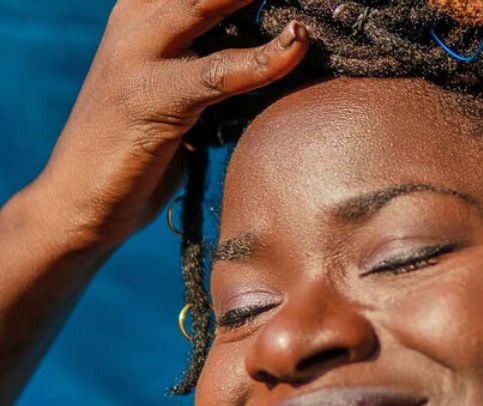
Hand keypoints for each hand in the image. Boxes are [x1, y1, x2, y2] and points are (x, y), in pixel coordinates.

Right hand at [38, 0, 307, 249]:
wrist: (75, 203)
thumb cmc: (133, 152)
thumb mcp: (172, 92)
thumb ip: (210, 65)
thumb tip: (272, 59)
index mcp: (138, 14)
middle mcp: (134, 23)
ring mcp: (137, 57)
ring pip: (204, 4)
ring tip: (302, 3)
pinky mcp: (151, 99)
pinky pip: (218, 71)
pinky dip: (264, 59)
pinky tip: (297, 42)